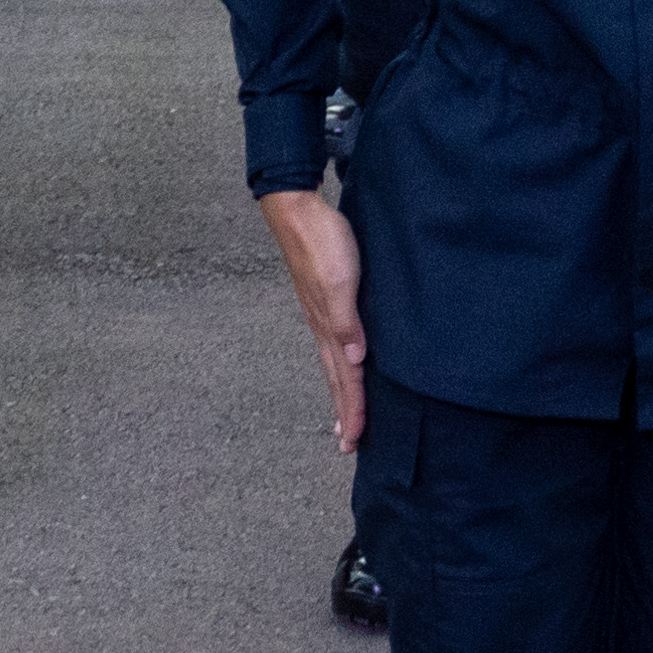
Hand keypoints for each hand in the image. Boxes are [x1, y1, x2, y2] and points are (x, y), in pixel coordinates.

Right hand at [259, 184, 367, 449]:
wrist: (297, 208)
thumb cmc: (322, 241)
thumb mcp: (339, 282)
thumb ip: (346, 322)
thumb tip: (354, 362)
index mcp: (328, 326)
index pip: (345, 378)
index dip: (353, 410)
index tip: (355, 441)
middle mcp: (324, 325)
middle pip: (337, 378)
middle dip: (344, 411)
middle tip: (348, 443)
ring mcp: (321, 313)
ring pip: (333, 363)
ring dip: (342, 392)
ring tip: (344, 415)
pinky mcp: (323, 299)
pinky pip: (334, 343)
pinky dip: (340, 364)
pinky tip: (343, 362)